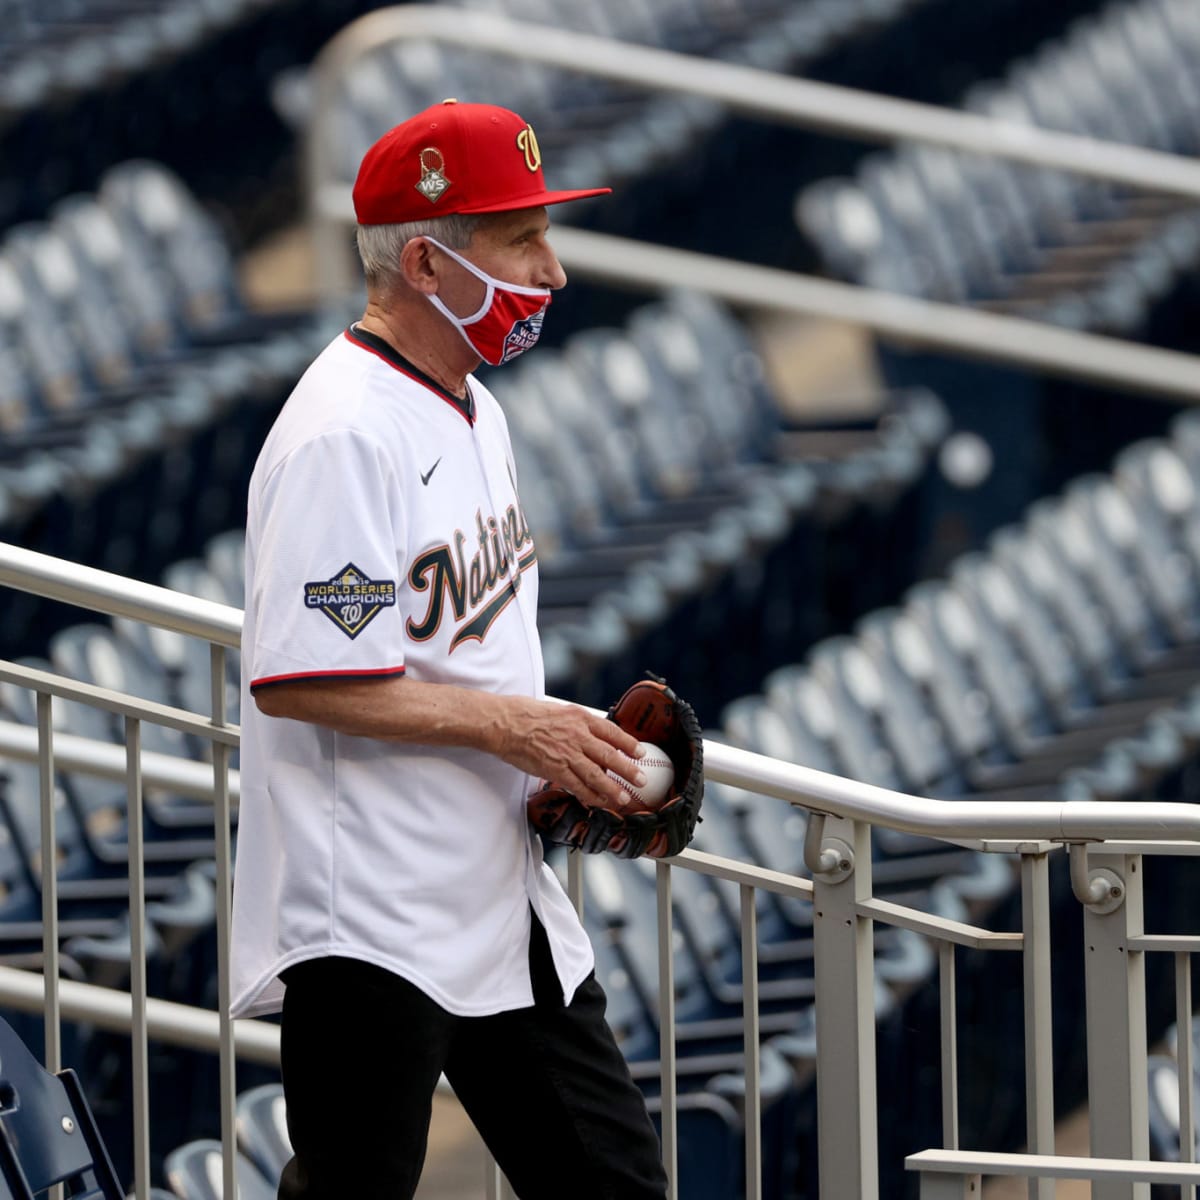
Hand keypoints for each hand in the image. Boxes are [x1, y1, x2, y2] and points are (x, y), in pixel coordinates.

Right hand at [489, 696, 645, 808]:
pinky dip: (590, 796)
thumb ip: (577, 724)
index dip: (629, 743)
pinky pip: (577, 786)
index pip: (612, 731)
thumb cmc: (526, 714)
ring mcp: (567, 754)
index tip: (640, 752)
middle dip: (628, 769)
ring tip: (624, 798)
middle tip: (641, 779)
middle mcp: (578, 735)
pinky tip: (598, 802)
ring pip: (596, 774)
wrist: (505, 723)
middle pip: (610, 755)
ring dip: (612, 789)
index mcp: (580, 717)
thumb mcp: (559, 710)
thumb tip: (591, 735)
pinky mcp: (555, 769)